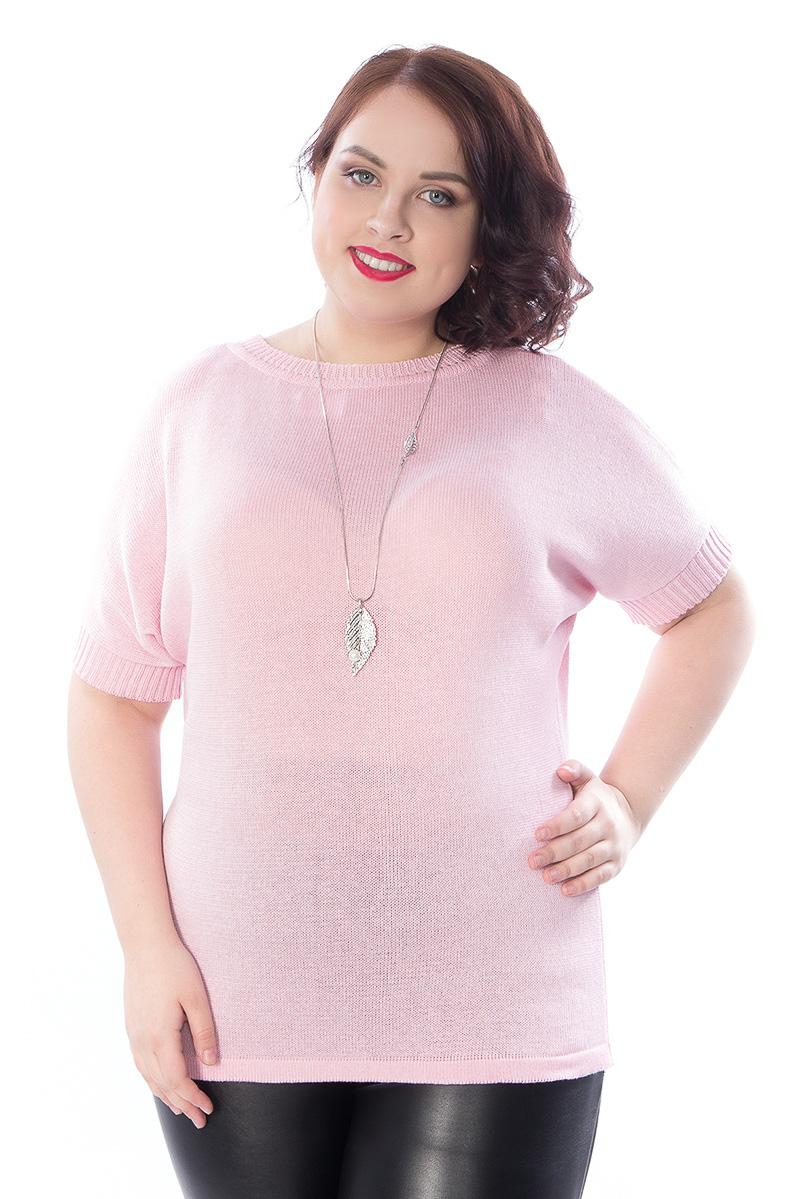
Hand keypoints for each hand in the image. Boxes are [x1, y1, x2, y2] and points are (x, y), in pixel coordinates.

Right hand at [123, 935, 217, 1128]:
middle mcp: (142, 1041)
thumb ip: (205, 1033)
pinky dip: (152, 1080)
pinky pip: (140, 1064)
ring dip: (165, 1095)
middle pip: (161, 1084)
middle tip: (200, 1119)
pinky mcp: (131, 1026)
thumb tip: (211, 1064)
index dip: (193, 1097)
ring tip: (181, 1108)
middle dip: (182, 1104)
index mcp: (160, 1037)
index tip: (208, 1108)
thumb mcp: (198, 998)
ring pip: (148, 1077)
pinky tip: (159, 1082)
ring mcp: (133, 1034)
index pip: (176, 1080)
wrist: (144, 944)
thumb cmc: (175, 966)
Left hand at [528, 760, 642, 895]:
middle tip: (533, 860)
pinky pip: (601, 877)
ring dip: (567, 870)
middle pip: (580, 841)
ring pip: (590, 860)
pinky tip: (565, 890)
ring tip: (546, 877)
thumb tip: (560, 770)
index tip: (537, 834)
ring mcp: (614, 846)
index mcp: (597, 803)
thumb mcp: (587, 778)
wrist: (628, 814)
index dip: (557, 825)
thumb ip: (573, 769)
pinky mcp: (617, 864)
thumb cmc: (595, 796)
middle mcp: (608, 825)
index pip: (577, 815)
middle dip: (555, 852)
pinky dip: (584, 884)